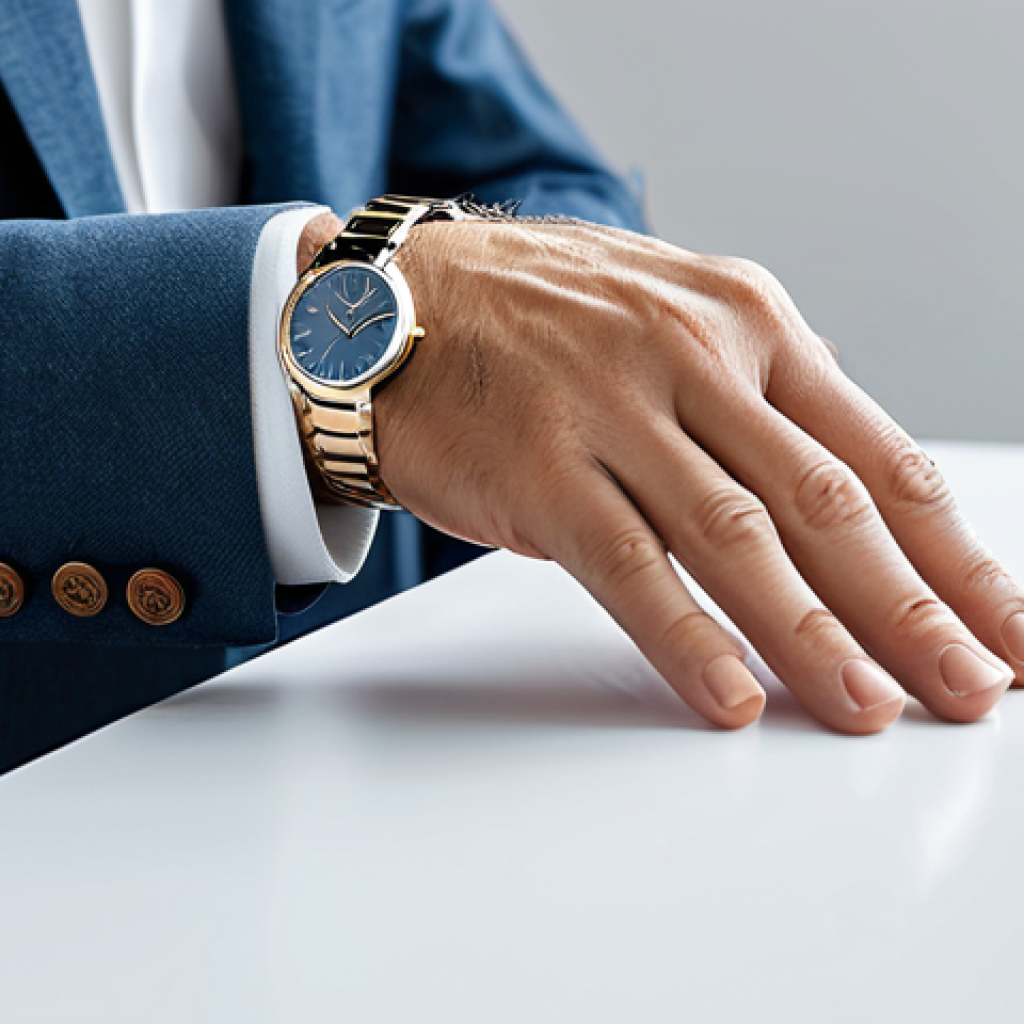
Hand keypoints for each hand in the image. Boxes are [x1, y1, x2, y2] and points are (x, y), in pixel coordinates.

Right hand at [376, 219, 1023, 733]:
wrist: (401, 304)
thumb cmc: (542, 321)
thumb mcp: (678, 318)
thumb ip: (761, 397)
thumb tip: (845, 485)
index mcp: (748, 322)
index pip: (880, 454)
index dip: (953, 554)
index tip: (1001, 627)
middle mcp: (693, 356)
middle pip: (827, 503)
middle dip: (911, 609)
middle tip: (964, 688)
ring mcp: (613, 410)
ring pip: (736, 537)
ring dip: (812, 635)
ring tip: (867, 709)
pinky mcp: (539, 467)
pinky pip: (625, 562)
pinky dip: (682, 635)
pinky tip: (727, 695)